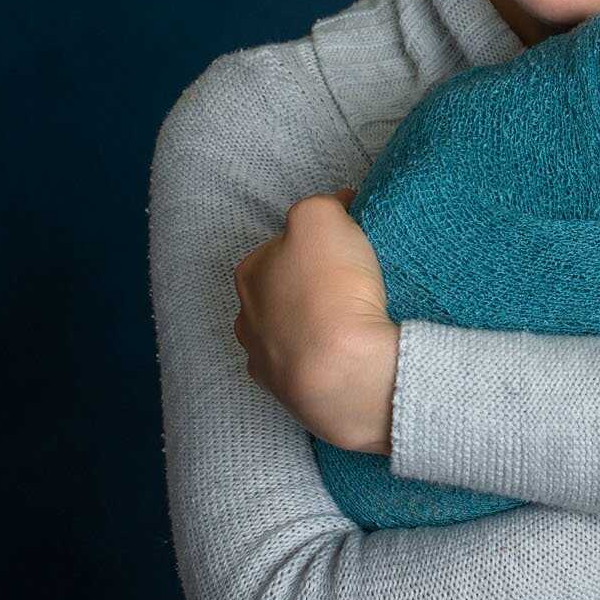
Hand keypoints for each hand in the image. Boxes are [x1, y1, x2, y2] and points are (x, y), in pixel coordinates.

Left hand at [233, 187, 400, 453]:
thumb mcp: (321, 218)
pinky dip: (321, 360)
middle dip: (310, 285)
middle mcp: (247, 317)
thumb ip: (320, 203)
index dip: (318, 241)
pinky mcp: (289, 396)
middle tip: (352, 283)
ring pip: (289, 333)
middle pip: (283, 290)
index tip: (348, 245)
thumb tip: (335, 206)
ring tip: (351, 325)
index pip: (283, 244)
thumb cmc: (330, 291)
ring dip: (311, 327)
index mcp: (250, 272)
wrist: (346, 372)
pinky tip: (345, 356)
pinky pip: (305, 368)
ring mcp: (265, 362)